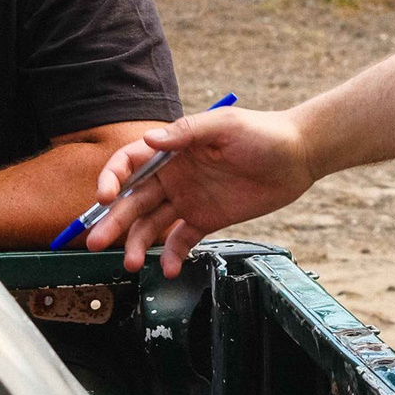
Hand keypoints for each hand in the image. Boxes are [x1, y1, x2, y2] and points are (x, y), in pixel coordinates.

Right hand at [86, 106, 317, 274]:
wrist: (299, 156)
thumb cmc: (263, 133)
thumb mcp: (224, 126)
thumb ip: (187, 133)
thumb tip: (150, 140)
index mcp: (172, 149)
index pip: (130, 163)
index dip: (112, 179)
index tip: (106, 198)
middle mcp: (173, 175)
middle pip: (133, 200)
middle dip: (113, 221)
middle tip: (95, 242)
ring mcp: (188, 199)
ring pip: (152, 224)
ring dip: (137, 243)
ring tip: (131, 263)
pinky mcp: (206, 219)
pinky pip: (182, 240)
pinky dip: (173, 255)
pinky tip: (169, 269)